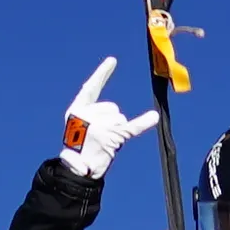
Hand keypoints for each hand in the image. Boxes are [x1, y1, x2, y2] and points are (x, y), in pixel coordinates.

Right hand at [59, 58, 159, 180]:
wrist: (76, 169)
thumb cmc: (79, 148)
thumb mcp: (78, 125)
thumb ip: (94, 114)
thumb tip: (117, 115)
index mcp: (76, 109)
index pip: (91, 88)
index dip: (102, 74)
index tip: (113, 60)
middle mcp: (86, 115)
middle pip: (112, 107)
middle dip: (111, 120)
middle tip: (100, 136)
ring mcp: (99, 126)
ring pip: (120, 118)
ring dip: (117, 130)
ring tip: (104, 142)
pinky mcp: (111, 137)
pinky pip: (131, 127)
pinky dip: (143, 122)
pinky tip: (153, 117)